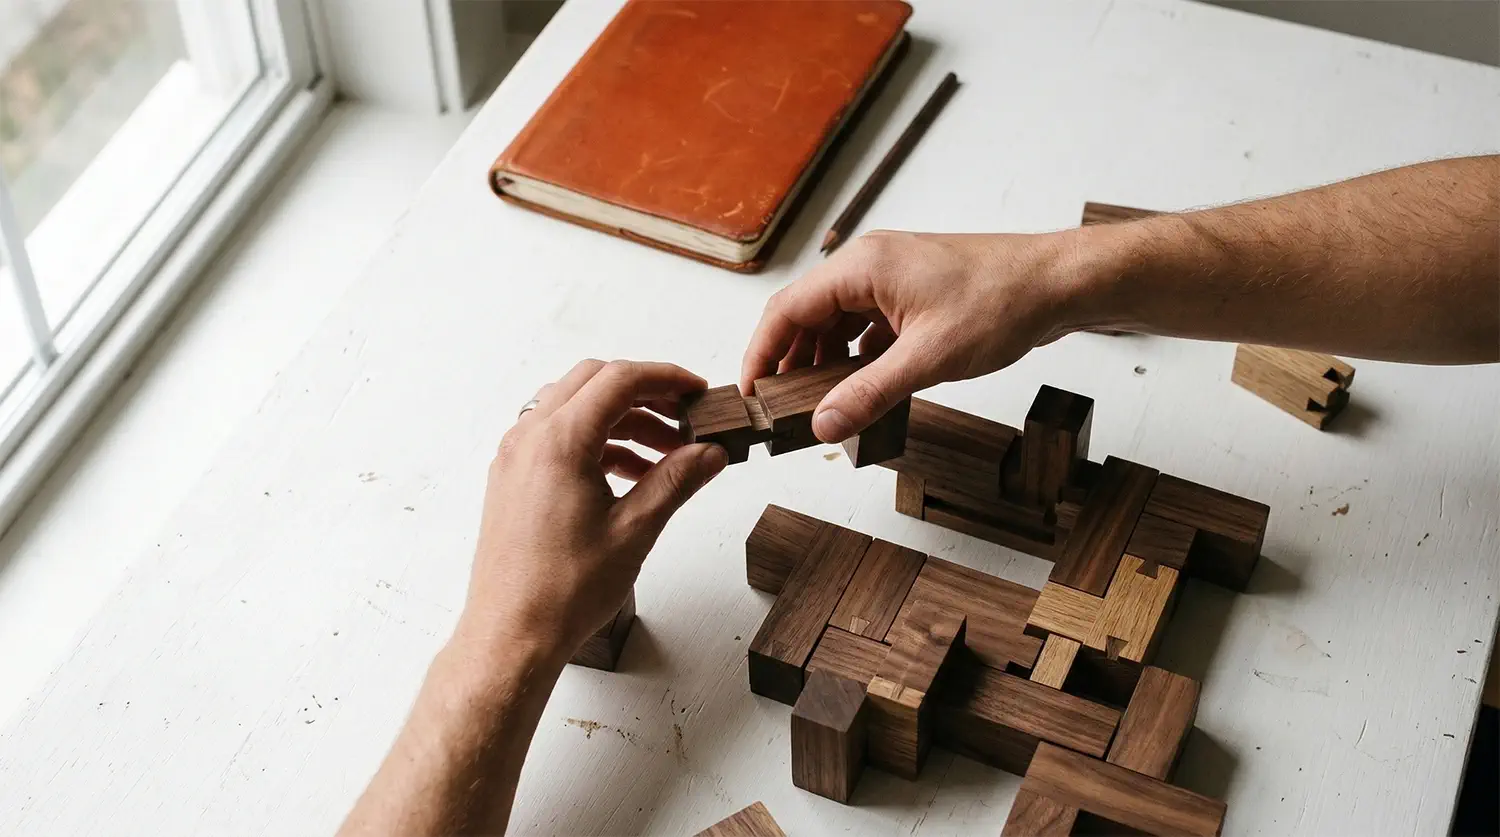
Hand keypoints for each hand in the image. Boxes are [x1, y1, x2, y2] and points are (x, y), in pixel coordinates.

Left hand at [458, 360, 727, 660]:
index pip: (619, 379)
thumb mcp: (635, 530)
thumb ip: (676, 480)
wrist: (511, 635)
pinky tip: (631, 475)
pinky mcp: (512, 479)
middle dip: (644, 393)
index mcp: (559, 441)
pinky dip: (596, 442)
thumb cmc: (562, 591)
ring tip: (666, 455)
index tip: (696, 391)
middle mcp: (529, 439)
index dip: (665, 378)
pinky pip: (556, 437)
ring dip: (621, 419)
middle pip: (593, 382)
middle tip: (683, 417)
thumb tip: (709, 452)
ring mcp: (515, 457)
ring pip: (574, 408)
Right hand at [740, 230, 1089, 441]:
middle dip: (788, 362)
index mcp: (861, 267)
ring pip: (836, 322)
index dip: (760, 353)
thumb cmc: (1001, 302)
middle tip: (777, 409)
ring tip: (813, 405)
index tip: (749, 393)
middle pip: (806, 315)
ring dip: (822, 362)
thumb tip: (823, 425)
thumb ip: (869, 393)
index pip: (787, 310)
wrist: (1057, 283)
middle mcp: (868, 265)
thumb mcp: (928, 359)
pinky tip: (857, 388)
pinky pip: (865, 325)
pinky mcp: (911, 293)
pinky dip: (853, 356)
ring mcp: (891, 277)